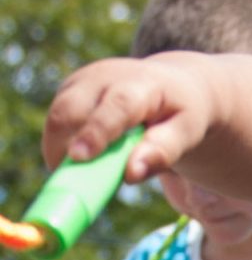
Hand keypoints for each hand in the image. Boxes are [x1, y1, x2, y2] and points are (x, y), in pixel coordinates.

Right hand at [44, 53, 219, 183]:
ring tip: (84, 173)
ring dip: (61, 149)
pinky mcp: (70, 89)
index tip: (79, 158)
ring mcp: (84, 80)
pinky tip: (83, 157)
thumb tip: (131, 173)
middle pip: (72, 109)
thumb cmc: (181, 114)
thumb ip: (163, 151)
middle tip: (74, 183)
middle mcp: (107, 75)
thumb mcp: (187, 132)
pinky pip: (56, 121)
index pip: (116, 106)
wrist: (174, 84)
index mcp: (141, 84)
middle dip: (65, 146)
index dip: (96, 132)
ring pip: (58, 117)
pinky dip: (61, 144)